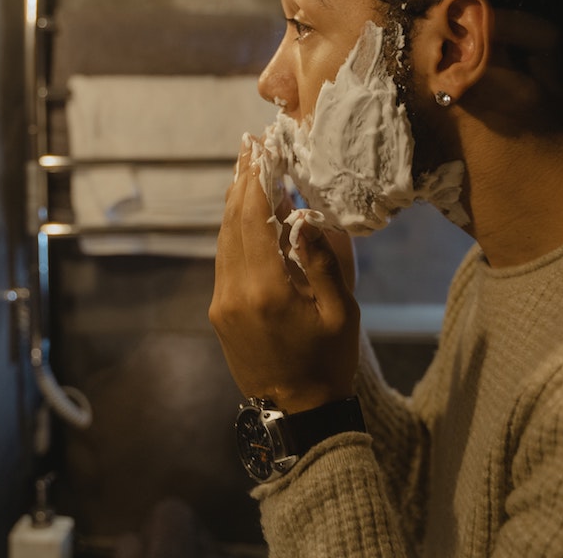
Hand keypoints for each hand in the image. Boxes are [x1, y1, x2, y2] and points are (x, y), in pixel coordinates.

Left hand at [209, 139, 359, 413]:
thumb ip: (323, 259)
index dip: (255, 180)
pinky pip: (224, 259)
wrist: (299, 414)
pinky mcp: (220, 312)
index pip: (252, 219)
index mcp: (266, 290)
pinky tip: (245, 213)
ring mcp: (222, 303)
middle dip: (241, 183)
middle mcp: (234, 293)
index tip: (259, 148)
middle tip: (250, 147)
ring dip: (234, 204)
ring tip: (246, 170)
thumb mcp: (342, 311)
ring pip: (223, 240)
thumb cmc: (329, 362)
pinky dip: (233, 231)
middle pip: (232, 223)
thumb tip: (304, 214)